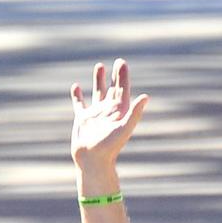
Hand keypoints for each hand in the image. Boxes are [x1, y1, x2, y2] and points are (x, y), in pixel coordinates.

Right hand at [70, 58, 148, 175]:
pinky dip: (77, 95)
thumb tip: (146, 97)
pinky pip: (79, 103)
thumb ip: (135, 112)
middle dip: (115, 76)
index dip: (123, 76)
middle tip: (118, 62)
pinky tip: (75, 86)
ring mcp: (95, 114)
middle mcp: (108, 111)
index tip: (122, 63)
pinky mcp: (82, 119)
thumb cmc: (109, 147)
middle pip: (113, 88)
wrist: (92, 161)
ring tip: (99, 66)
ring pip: (97, 92)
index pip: (123, 89)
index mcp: (119, 112)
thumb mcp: (124, 128)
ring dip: (99, 80)